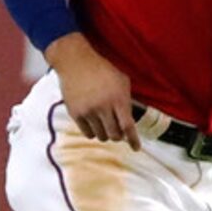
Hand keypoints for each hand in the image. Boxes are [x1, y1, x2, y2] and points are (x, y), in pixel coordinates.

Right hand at [44, 32, 139, 149]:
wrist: (76, 62)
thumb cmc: (102, 70)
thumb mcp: (121, 81)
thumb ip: (127, 101)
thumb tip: (130, 122)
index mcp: (118, 98)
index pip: (128, 126)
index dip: (133, 140)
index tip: (136, 148)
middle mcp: (103, 107)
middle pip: (114, 135)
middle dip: (118, 136)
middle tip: (118, 133)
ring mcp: (88, 111)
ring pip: (101, 136)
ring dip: (105, 134)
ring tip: (104, 124)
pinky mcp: (75, 113)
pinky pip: (87, 134)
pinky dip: (93, 132)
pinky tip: (94, 124)